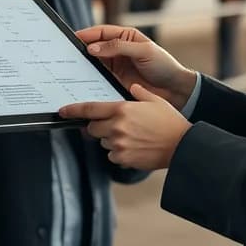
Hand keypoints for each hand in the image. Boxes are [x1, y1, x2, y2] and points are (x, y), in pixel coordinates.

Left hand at [59, 84, 190, 169]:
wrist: (182, 146)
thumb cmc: (170, 122)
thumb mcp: (156, 101)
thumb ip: (140, 92)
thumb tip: (132, 87)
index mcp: (122, 109)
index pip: (90, 109)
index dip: (73, 110)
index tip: (63, 111)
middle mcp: (117, 127)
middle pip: (93, 128)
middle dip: (98, 126)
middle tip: (113, 125)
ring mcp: (119, 144)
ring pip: (104, 142)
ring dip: (111, 139)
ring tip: (132, 137)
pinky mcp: (123, 159)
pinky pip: (113, 156)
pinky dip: (119, 152)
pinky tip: (134, 148)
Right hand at [76, 25, 197, 110]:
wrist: (174, 90)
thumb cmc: (164, 66)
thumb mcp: (144, 51)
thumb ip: (119, 47)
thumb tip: (93, 47)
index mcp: (126, 37)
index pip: (102, 32)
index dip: (87, 34)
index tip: (73, 38)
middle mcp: (118, 50)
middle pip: (94, 46)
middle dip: (81, 48)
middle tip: (67, 53)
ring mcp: (116, 66)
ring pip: (94, 62)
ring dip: (83, 64)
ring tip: (71, 67)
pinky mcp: (115, 80)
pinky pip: (98, 77)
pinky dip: (89, 78)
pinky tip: (82, 80)